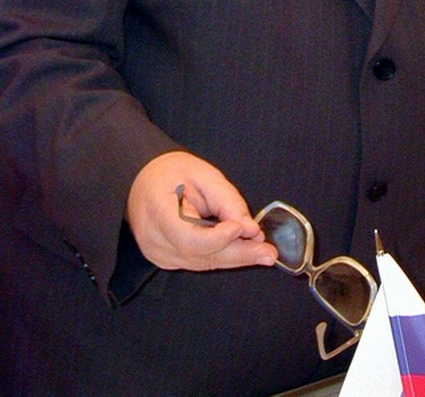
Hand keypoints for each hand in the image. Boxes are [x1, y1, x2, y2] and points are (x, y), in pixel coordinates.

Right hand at [126, 150, 277, 271]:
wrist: (145, 179)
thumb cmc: (173, 172)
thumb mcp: (204, 175)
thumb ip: (228, 202)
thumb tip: (250, 230)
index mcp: (157, 211)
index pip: (188, 238)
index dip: (218, 238)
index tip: (242, 228)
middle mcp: (154, 240)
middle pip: (200, 256)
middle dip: (238, 254)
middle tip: (268, 253)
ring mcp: (158, 253)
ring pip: (203, 263)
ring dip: (236, 258)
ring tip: (264, 253)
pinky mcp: (167, 259)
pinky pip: (199, 261)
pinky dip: (223, 256)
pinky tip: (244, 252)